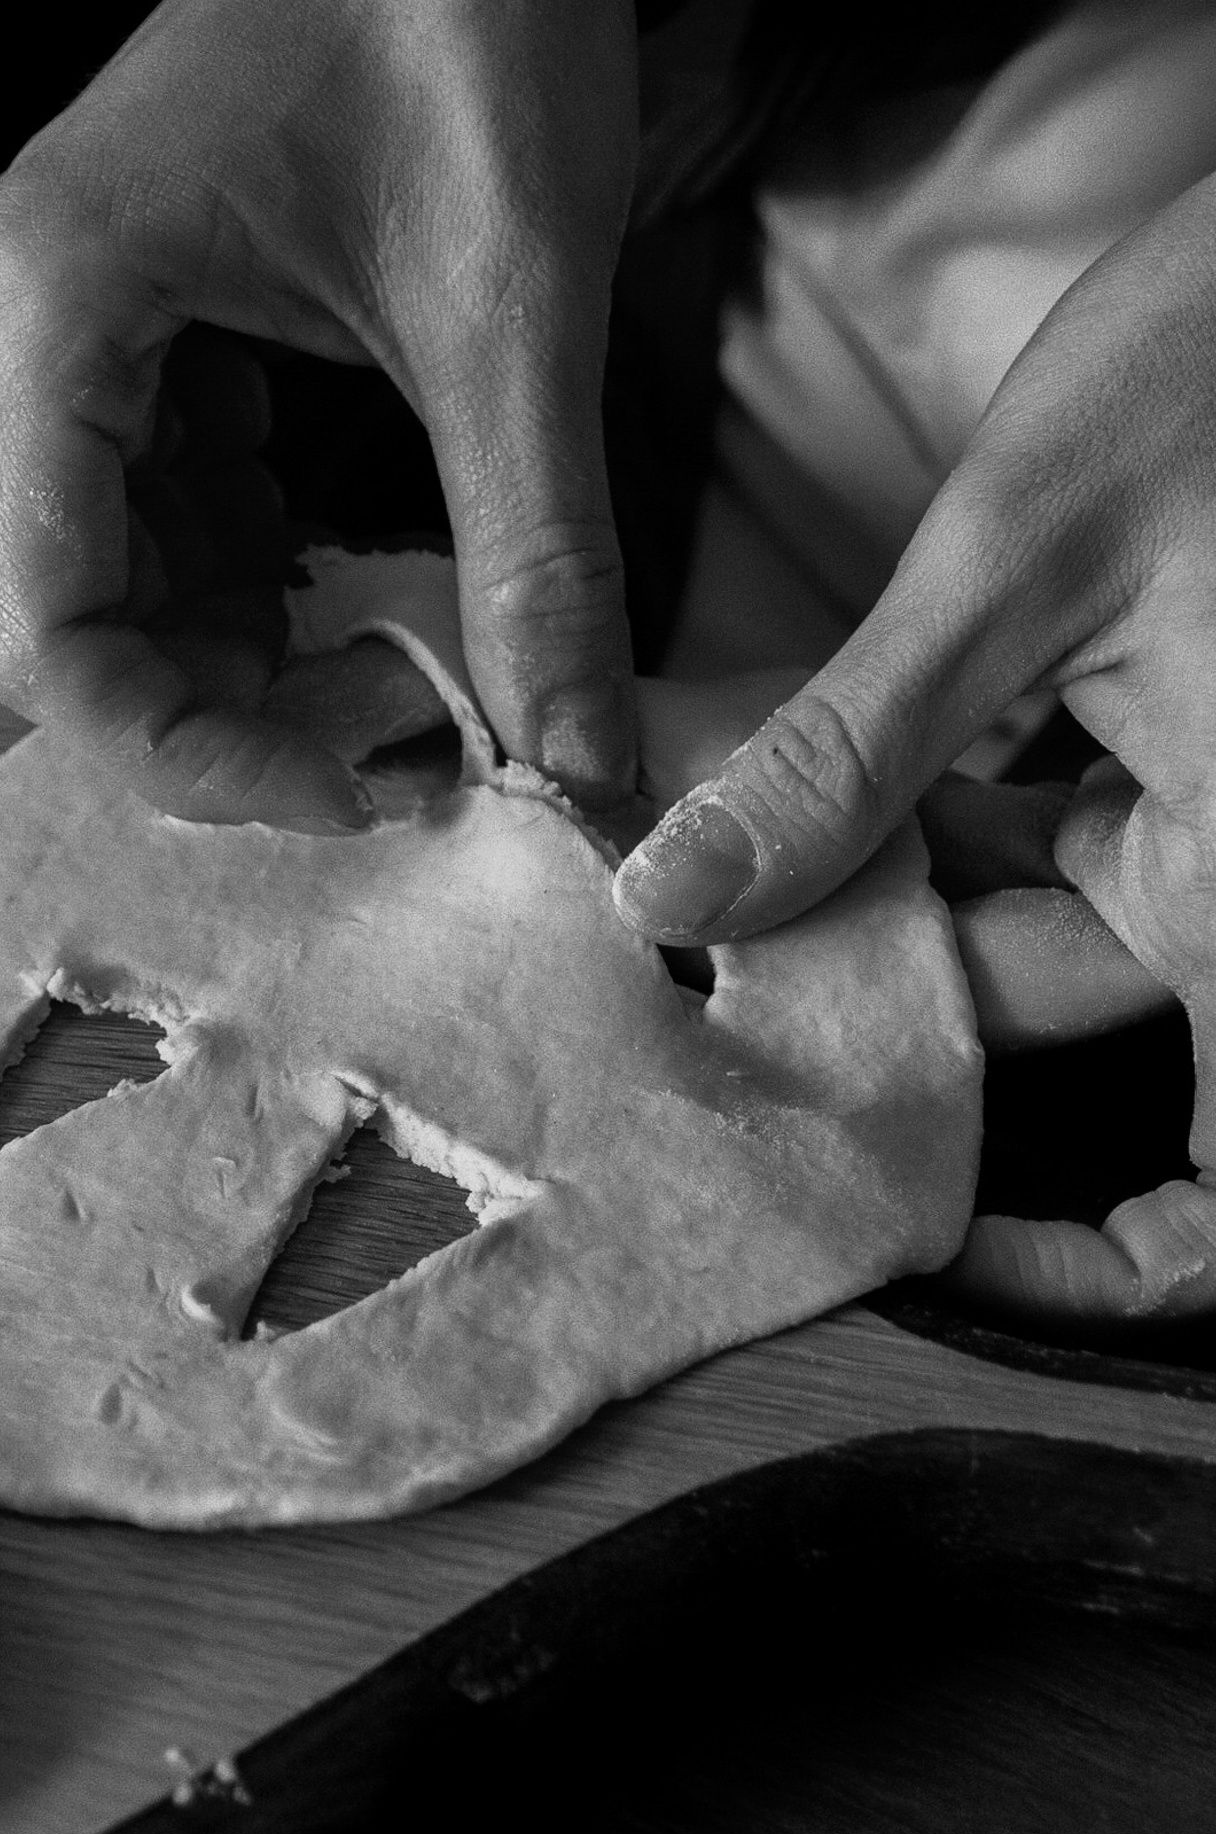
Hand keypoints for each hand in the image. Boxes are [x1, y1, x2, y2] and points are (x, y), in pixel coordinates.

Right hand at [0, 0, 639, 828]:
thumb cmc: (462, 1)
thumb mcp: (513, 306)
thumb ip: (538, 555)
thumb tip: (578, 768)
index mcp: (48, 314)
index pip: (45, 639)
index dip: (192, 753)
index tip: (355, 782)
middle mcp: (14, 337)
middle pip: (66, 633)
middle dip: (230, 717)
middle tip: (400, 731)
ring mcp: (58, 341)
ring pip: (107, 595)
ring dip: (243, 664)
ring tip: (395, 655)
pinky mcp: (121, 344)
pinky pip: (153, 524)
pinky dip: (250, 585)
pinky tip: (339, 563)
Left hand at [614, 169, 1215, 1319]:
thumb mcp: (1014, 572)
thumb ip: (847, 755)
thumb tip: (668, 893)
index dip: (1103, 1261)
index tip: (944, 1247)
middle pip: (1064, 1017)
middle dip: (898, 996)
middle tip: (709, 973)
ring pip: (1038, 915)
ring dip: (889, 888)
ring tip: (719, 865)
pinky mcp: (1182, 733)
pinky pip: (1050, 825)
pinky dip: (935, 811)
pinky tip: (812, 778)